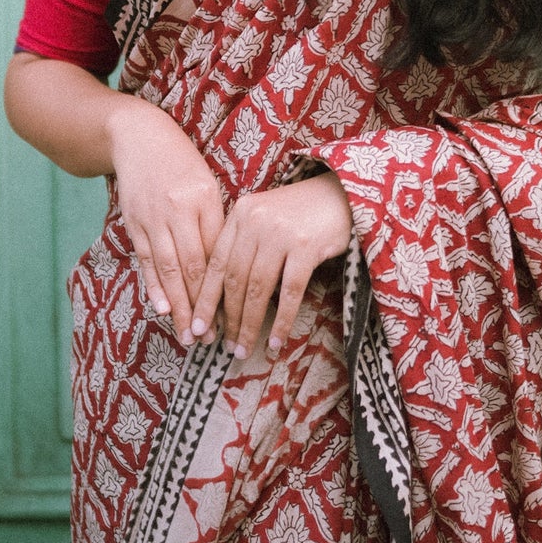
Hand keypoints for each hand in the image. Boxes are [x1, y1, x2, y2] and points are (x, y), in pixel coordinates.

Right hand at [108, 96, 225, 344]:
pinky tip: (161, 307)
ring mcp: (153, 217)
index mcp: (205, 198)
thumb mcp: (206, 183)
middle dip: (202, 305)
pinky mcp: (134, 222)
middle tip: (211, 338)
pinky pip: (145, 260)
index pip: (218, 252)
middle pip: (194, 265)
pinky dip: (153, 285)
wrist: (138, 137)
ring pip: (168, 268)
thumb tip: (228, 265)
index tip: (235, 315)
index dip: (226, 287)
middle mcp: (178, 209)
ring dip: (178, 305)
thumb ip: (214, 221)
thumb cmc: (181, 162)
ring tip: (187, 334)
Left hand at [191, 172, 353, 361]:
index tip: (197, 327)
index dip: (205, 298)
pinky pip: (289, 292)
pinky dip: (281, 320)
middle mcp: (255, 221)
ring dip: (250, 324)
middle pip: (235, 279)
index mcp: (240, 214)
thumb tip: (226, 296)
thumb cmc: (302, 212)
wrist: (343, 194)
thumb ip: (244, 244)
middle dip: (228, 318)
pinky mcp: (306, 246)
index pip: (216, 263)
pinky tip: (277, 340)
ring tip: (245, 348)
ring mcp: (280, 233)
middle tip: (226, 345)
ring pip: (258, 289)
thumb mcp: (265, 218)